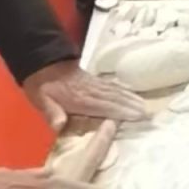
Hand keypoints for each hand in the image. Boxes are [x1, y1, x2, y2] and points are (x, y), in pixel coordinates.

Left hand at [23, 61, 147, 129]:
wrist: (41, 62)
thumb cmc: (41, 86)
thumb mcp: (41, 100)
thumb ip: (52, 112)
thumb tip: (58, 125)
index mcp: (79, 99)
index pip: (103, 106)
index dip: (120, 111)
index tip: (136, 116)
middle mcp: (90, 91)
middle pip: (113, 98)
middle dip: (130, 105)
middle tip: (147, 113)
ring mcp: (93, 84)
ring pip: (115, 91)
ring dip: (130, 98)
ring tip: (144, 104)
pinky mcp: (93, 79)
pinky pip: (111, 85)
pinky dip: (123, 89)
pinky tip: (130, 92)